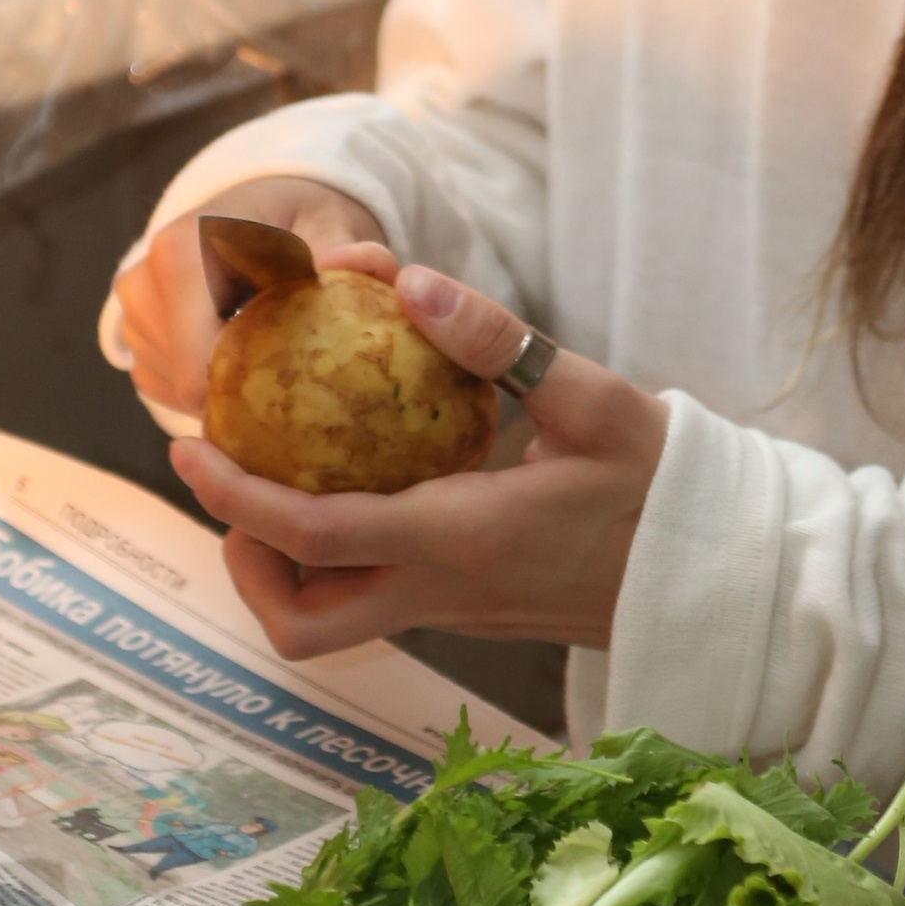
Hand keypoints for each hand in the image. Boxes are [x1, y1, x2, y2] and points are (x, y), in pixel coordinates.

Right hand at [114, 175, 390, 423]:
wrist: (264, 206)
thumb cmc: (301, 220)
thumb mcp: (334, 224)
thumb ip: (351, 250)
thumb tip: (343, 264)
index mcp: (183, 251)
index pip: (196, 364)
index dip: (247, 394)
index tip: (296, 388)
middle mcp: (143, 280)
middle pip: (185, 382)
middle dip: (238, 389)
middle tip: (290, 369)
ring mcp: (131, 308)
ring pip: (173, 388)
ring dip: (221, 384)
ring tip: (265, 349)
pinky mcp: (132, 330)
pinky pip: (163, 384)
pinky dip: (202, 381)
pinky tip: (237, 352)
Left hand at [168, 266, 666, 662]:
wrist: (716, 574)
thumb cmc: (664, 481)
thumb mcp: (596, 399)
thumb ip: (498, 342)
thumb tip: (406, 281)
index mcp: (464, 538)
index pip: (317, 537)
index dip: (236, 495)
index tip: (187, 447)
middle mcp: (444, 592)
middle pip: (301, 624)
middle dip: (244, 564)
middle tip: (238, 483)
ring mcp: (453, 614)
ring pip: (330, 623)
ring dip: (286, 567)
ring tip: (291, 477)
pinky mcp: (466, 614)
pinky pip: (372, 598)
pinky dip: (338, 555)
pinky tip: (359, 480)